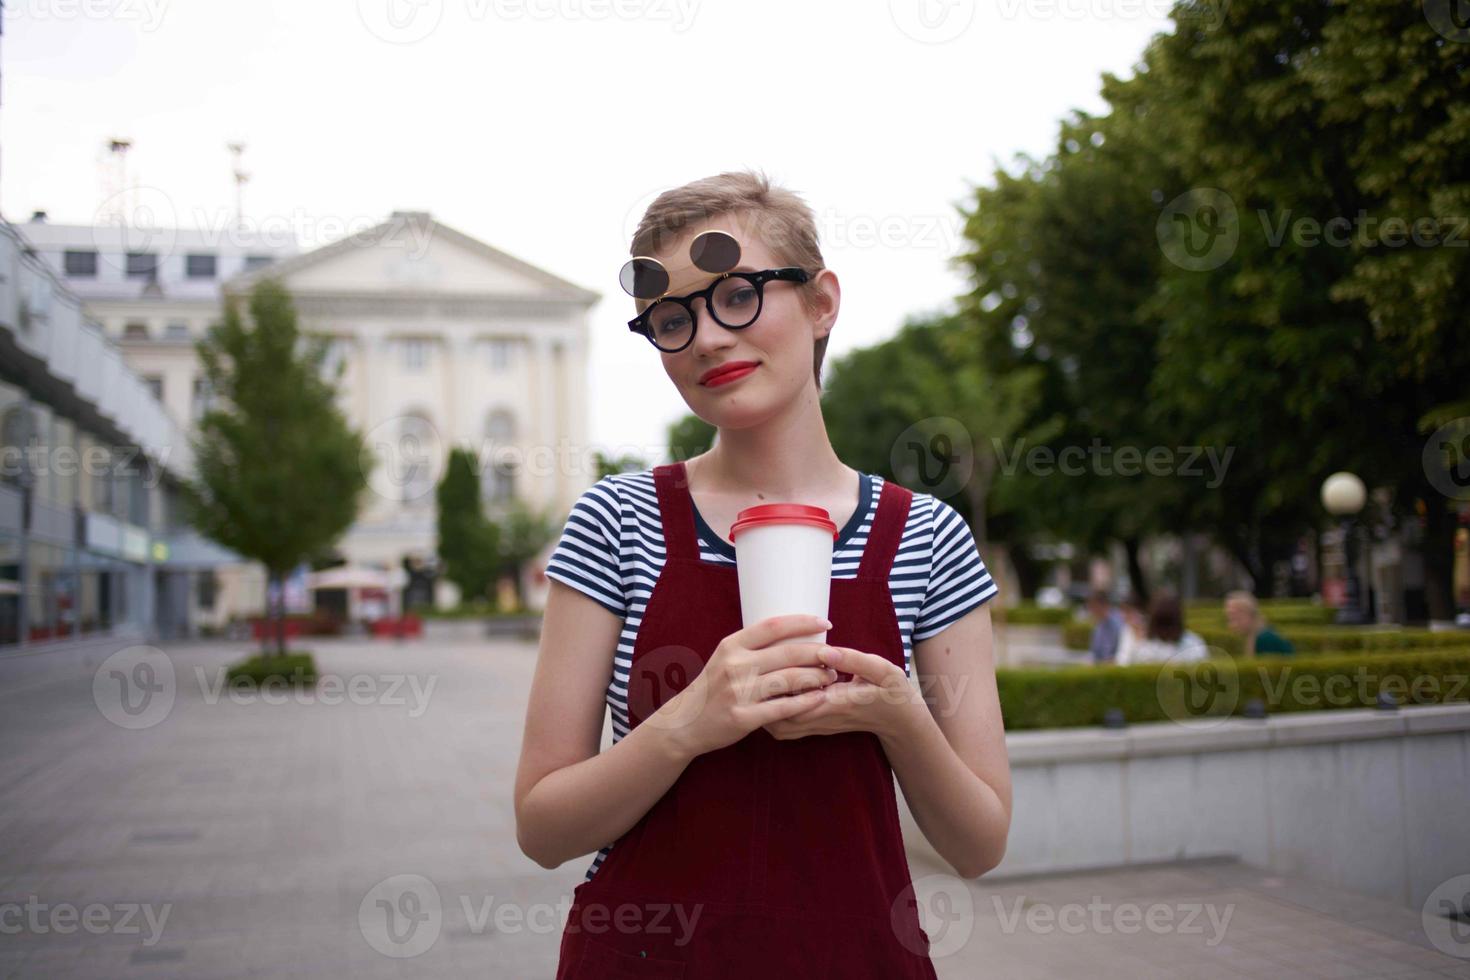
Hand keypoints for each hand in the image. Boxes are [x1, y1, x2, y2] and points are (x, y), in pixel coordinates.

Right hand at [653, 614, 839, 759]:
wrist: (685, 722)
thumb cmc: (713, 687)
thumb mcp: (725, 658)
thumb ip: (753, 648)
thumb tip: (794, 635)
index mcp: (731, 646)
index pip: (772, 626)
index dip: (802, 622)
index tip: (825, 622)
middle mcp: (734, 666)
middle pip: (787, 653)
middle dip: (819, 653)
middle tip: (836, 655)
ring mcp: (738, 692)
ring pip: (789, 680)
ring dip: (817, 678)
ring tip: (830, 677)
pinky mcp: (743, 718)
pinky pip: (783, 707)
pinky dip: (806, 702)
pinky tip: (820, 698)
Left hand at [763, 645, 921, 741]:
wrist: (898, 719)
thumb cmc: (890, 689)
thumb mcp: (880, 669)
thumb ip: (853, 660)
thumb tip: (825, 651)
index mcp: (837, 702)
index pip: (799, 700)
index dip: (780, 685)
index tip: (769, 665)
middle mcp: (823, 718)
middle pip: (780, 717)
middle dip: (763, 699)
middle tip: (753, 674)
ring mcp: (817, 727)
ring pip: (779, 727)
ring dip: (764, 708)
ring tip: (758, 683)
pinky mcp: (815, 728)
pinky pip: (785, 729)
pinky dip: (772, 714)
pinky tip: (769, 693)